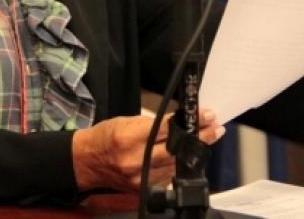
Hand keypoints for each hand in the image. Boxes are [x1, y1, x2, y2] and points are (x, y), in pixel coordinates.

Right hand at [71, 110, 223, 191]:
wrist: (88, 161)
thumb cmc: (106, 137)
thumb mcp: (127, 121)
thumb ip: (154, 124)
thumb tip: (181, 122)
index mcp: (129, 137)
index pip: (168, 129)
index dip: (190, 123)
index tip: (207, 116)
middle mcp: (136, 159)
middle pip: (177, 149)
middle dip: (200, 138)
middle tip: (216, 128)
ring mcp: (141, 177)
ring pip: (177, 164)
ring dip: (194, 151)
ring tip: (207, 138)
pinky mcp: (144, 188)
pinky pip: (169, 176)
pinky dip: (180, 164)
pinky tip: (188, 155)